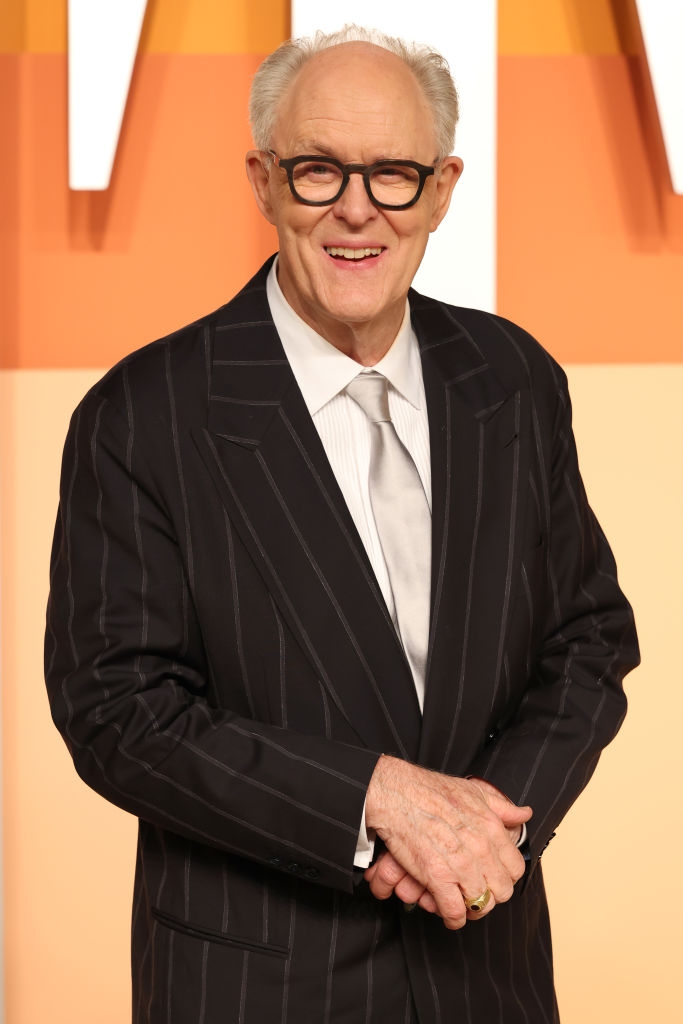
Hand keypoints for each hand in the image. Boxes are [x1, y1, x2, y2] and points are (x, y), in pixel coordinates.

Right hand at [363, 756, 531, 928]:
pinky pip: (455, 912)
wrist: (396, 794)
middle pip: (502, 891)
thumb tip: (524, 814)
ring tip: (461, 903)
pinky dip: (453, 918)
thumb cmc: (430, 790)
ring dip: (471, 908)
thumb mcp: (474, 791)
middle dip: (490, 895)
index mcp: (491, 828)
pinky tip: (448, 913)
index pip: (516, 868)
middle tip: (476, 891)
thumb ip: (502, 807)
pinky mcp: (438, 878)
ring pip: (481, 905)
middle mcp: (481, 848)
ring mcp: (460, 865)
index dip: (505, 876)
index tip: (493, 877)